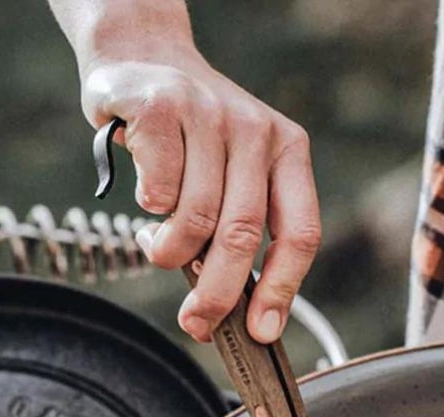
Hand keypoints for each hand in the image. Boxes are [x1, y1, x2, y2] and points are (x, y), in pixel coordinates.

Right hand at [81, 51, 320, 343]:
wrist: (143, 58)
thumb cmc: (190, 139)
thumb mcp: (233, 174)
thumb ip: (239, 229)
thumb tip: (234, 314)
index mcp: (288, 151)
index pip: (300, 232)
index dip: (282, 289)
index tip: (262, 332)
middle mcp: (256, 130)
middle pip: (243, 236)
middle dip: (217, 294)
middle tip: (196, 324)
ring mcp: (210, 114)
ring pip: (196, 219)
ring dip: (170, 253)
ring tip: (158, 248)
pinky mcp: (162, 108)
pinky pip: (158, 192)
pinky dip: (148, 212)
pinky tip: (146, 205)